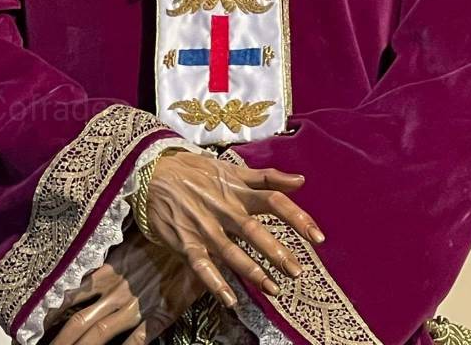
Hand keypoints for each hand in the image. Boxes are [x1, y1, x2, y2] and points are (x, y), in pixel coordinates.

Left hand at [43, 225, 204, 344]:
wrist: (200, 240)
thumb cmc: (164, 231)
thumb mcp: (133, 234)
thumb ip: (112, 244)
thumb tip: (85, 231)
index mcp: (109, 269)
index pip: (70, 293)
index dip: (49, 310)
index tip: (30, 323)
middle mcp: (117, 291)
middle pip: (78, 322)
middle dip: (57, 341)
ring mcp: (136, 307)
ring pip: (99, 336)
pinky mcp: (158, 317)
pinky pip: (137, 342)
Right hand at [144, 151, 323, 307]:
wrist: (153, 171)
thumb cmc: (196, 172)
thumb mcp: (232, 169)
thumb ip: (267, 177)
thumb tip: (302, 181)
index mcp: (238, 190)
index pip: (273, 200)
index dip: (297, 217)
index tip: (318, 237)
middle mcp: (224, 208)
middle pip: (254, 229)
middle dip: (276, 251)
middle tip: (297, 270)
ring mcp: (204, 226)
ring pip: (231, 251)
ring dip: (253, 271)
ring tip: (274, 289)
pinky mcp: (185, 241)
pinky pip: (202, 265)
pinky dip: (215, 282)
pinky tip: (230, 300)